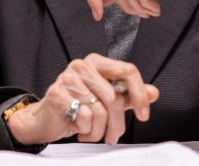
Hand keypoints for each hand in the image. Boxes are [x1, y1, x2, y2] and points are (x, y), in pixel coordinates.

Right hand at [7, 53, 159, 144]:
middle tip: (113, 136)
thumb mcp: (106, 101)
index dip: (139, 94)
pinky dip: (86, 130)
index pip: (127, 70)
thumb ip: (128, 95)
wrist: (45, 119)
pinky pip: (84, 116)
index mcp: (96, 62)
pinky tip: (79, 129)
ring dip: (99, 130)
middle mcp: (82, 65)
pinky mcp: (57, 94)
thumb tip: (153, 92)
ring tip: (91, 132)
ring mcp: (68, 78)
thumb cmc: (77, 108)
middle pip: (114, 97)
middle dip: (117, 123)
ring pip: (100, 110)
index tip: (143, 115)